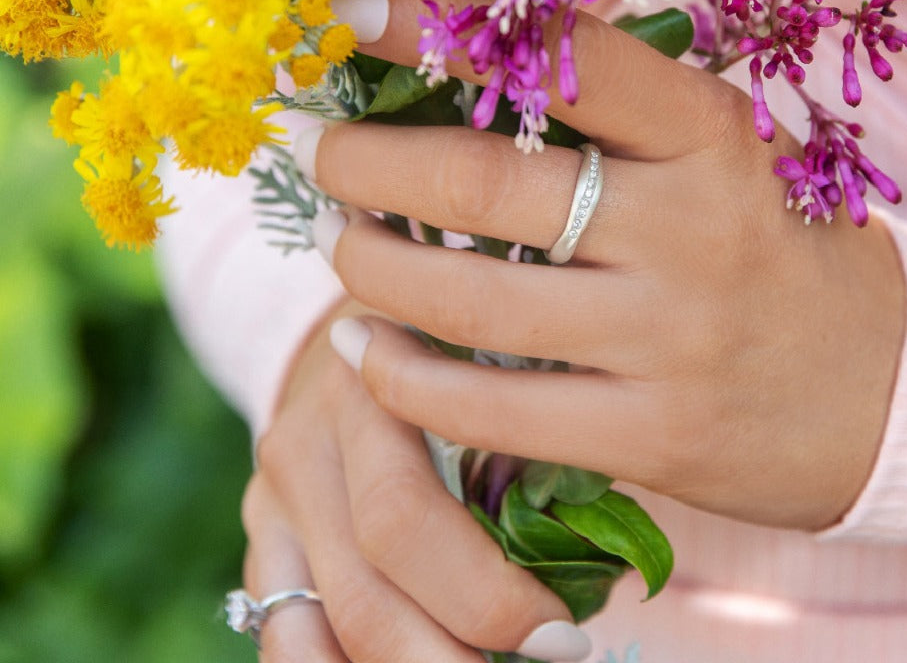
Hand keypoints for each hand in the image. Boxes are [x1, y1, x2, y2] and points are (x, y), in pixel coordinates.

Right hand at [243, 297, 593, 661]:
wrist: (365, 315)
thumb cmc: (462, 339)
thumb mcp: (491, 354)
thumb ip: (528, 430)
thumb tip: (607, 556)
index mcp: (370, 378)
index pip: (405, 514)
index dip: (487, 596)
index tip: (564, 636)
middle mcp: (310, 435)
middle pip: (365, 586)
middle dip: (457, 652)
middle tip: (547, 660)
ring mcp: (274, 491)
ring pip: (321, 626)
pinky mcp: (262, 534)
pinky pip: (287, 633)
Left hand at [304, 0, 906, 531]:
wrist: (886, 387)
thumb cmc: (774, 244)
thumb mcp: (720, 156)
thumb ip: (615, 116)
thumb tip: (456, 61)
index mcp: (710, 135)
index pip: (564, 57)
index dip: (442, 24)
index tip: (354, 7)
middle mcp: (692, 228)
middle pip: (483, 186)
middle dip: (365, 161)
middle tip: (312, 146)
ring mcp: (672, 341)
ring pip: (468, 300)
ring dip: (370, 266)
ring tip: (340, 243)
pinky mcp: (653, 438)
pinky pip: (489, 407)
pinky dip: (401, 377)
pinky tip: (365, 350)